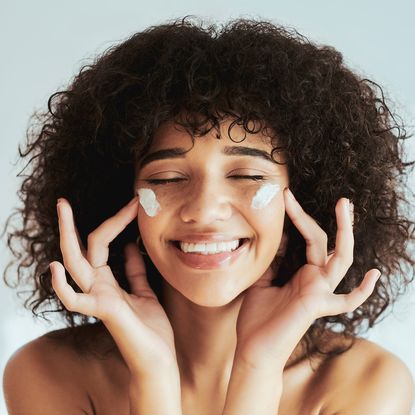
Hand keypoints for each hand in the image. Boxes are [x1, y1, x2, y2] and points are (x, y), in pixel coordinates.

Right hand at [50, 196, 177, 373]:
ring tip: (63, 212)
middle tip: (63, 201)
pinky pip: (75, 300)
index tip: (133, 203)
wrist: (159, 358)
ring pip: (75, 264)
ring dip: (68, 238)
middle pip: (80, 249)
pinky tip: (56, 267)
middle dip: (73, 225)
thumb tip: (130, 246)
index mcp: (107, 281)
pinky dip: (63, 286)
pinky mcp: (103, 311)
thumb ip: (133, 271)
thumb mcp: (144, 290)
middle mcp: (97, 287)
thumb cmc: (150, 327)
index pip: (102, 244)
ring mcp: (98, 298)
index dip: (115, 222)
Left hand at [235, 188, 380, 367]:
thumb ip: (274, 260)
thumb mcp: (261, 280)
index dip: (299, 217)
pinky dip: (363, 290)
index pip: (308, 238)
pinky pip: (347, 301)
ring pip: (340, 259)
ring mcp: (319, 292)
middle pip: (326, 242)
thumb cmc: (257, 317)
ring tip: (344, 206)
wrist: (252, 348)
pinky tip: (374, 274)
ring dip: (344, 232)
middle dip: (331, 219)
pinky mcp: (317, 305)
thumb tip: (280, 236)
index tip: (285, 196)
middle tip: (339, 197)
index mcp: (302, 273)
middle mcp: (314, 280)